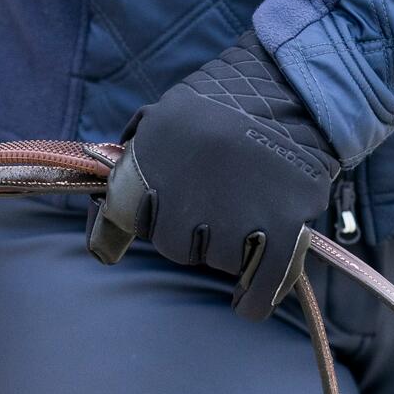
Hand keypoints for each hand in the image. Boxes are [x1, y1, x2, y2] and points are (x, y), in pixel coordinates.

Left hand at [87, 31, 339, 319]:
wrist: (291, 88)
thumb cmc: (221, 103)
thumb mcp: (163, 115)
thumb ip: (135, 153)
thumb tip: (103, 200)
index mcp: (153, 158)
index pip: (126, 217)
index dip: (138, 220)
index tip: (145, 222)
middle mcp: (188, 191)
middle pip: (174, 246)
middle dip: (189, 234)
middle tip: (212, 209)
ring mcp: (235, 211)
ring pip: (217, 260)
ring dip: (227, 250)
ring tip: (244, 219)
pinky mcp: (281, 223)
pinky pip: (263, 278)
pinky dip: (254, 297)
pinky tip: (247, 306)